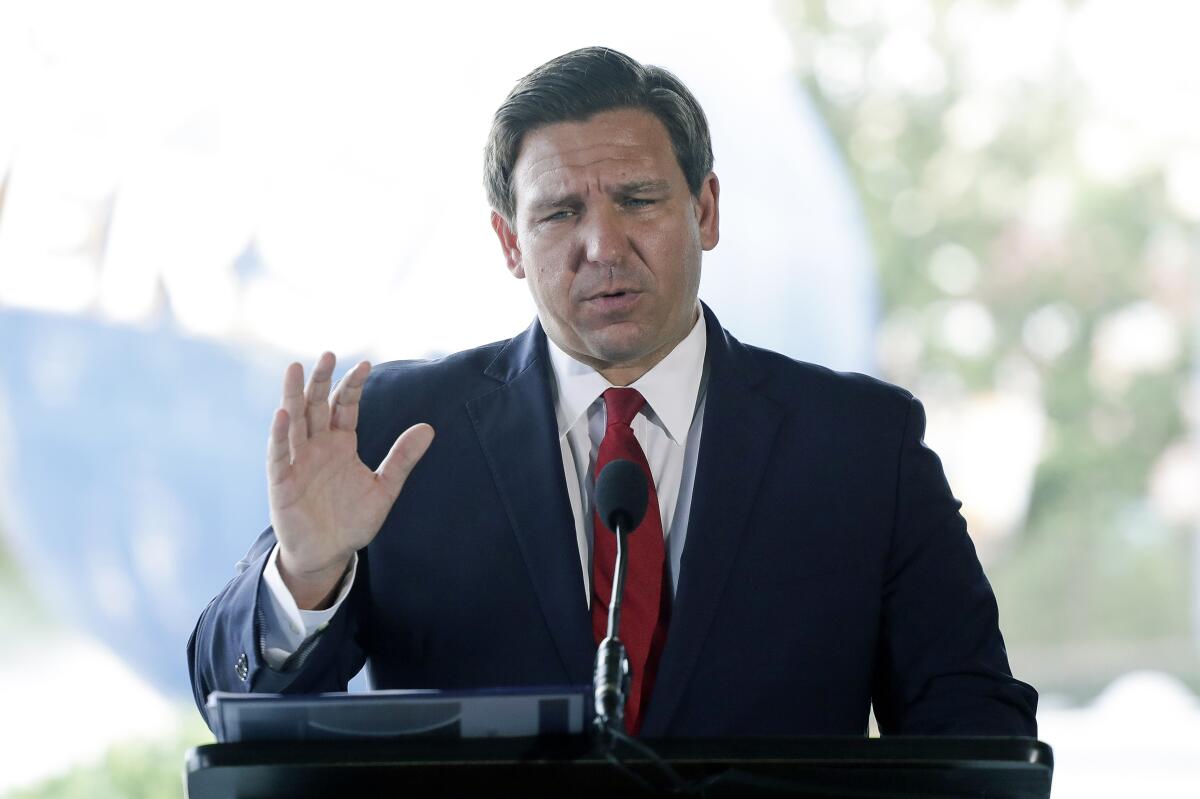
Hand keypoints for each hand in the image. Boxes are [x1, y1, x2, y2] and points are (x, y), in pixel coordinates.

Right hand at [267, 352, 433, 608]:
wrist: (328, 554)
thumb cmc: (352, 520)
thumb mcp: (384, 488)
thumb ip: (402, 459)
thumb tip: (429, 428)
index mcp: (341, 443)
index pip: (345, 406)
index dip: (353, 386)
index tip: (366, 365)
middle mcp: (317, 446)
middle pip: (317, 405)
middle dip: (323, 380)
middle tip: (329, 354)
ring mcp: (297, 461)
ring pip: (293, 421)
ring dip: (293, 395)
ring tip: (295, 367)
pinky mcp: (281, 481)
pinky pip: (278, 454)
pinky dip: (279, 434)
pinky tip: (283, 414)